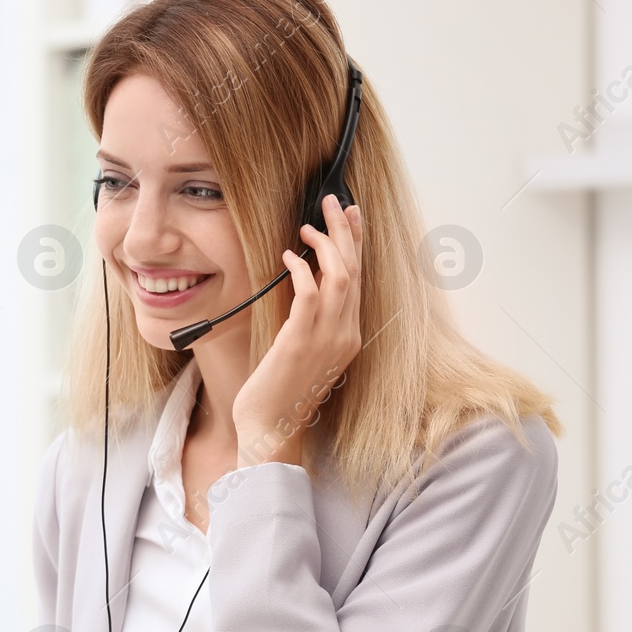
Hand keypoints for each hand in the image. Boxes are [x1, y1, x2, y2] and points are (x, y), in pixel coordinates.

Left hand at [232, 195, 363, 466]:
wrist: (271, 429)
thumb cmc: (279, 393)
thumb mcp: (302, 353)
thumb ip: (309, 324)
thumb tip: (303, 291)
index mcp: (348, 336)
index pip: (359, 279)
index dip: (356, 244)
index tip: (351, 216)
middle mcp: (345, 334)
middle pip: (354, 270)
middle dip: (345, 232)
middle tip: (333, 202)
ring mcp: (327, 338)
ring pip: (340, 276)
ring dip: (326, 243)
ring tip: (309, 224)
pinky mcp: (301, 341)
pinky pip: (310, 294)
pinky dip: (302, 269)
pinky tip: (289, 255)